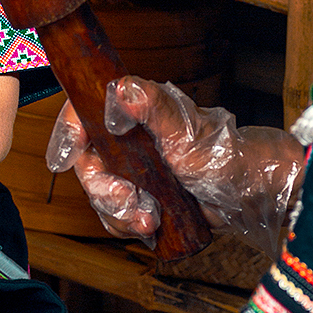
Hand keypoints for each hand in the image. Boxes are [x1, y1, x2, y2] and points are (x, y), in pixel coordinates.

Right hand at [46, 76, 303, 258]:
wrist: (248, 192)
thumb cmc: (223, 153)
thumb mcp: (185, 131)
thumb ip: (154, 107)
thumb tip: (121, 88)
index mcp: (134, 114)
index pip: (84, 115)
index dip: (68, 133)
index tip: (64, 158)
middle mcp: (127, 140)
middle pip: (89, 164)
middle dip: (104, 189)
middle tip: (129, 201)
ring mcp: (132, 170)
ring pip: (100, 195)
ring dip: (119, 213)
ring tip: (151, 218)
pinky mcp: (140, 197)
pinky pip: (116, 216)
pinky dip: (129, 225)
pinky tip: (152, 225)